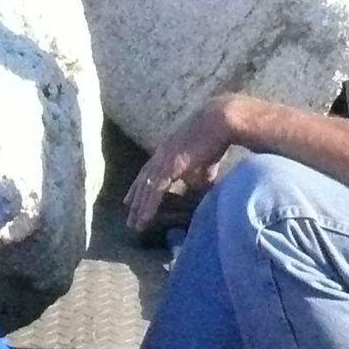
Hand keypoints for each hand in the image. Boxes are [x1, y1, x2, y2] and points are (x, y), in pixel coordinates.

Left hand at [125, 96, 243, 234]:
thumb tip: (202, 186)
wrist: (219, 122)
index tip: (132, 200)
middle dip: (136, 201)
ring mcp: (163, 160)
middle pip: (143, 182)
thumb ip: (201, 174)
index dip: (140, 187)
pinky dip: (149, 205)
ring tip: (134, 225)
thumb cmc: (216, 138)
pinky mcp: (170, 166)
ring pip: (146, 189)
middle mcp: (161, 155)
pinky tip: (144, 218)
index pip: (148, 172)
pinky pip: (155, 190)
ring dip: (139, 208)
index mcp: (167, 152)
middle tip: (129, 219)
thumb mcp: (206, 160)